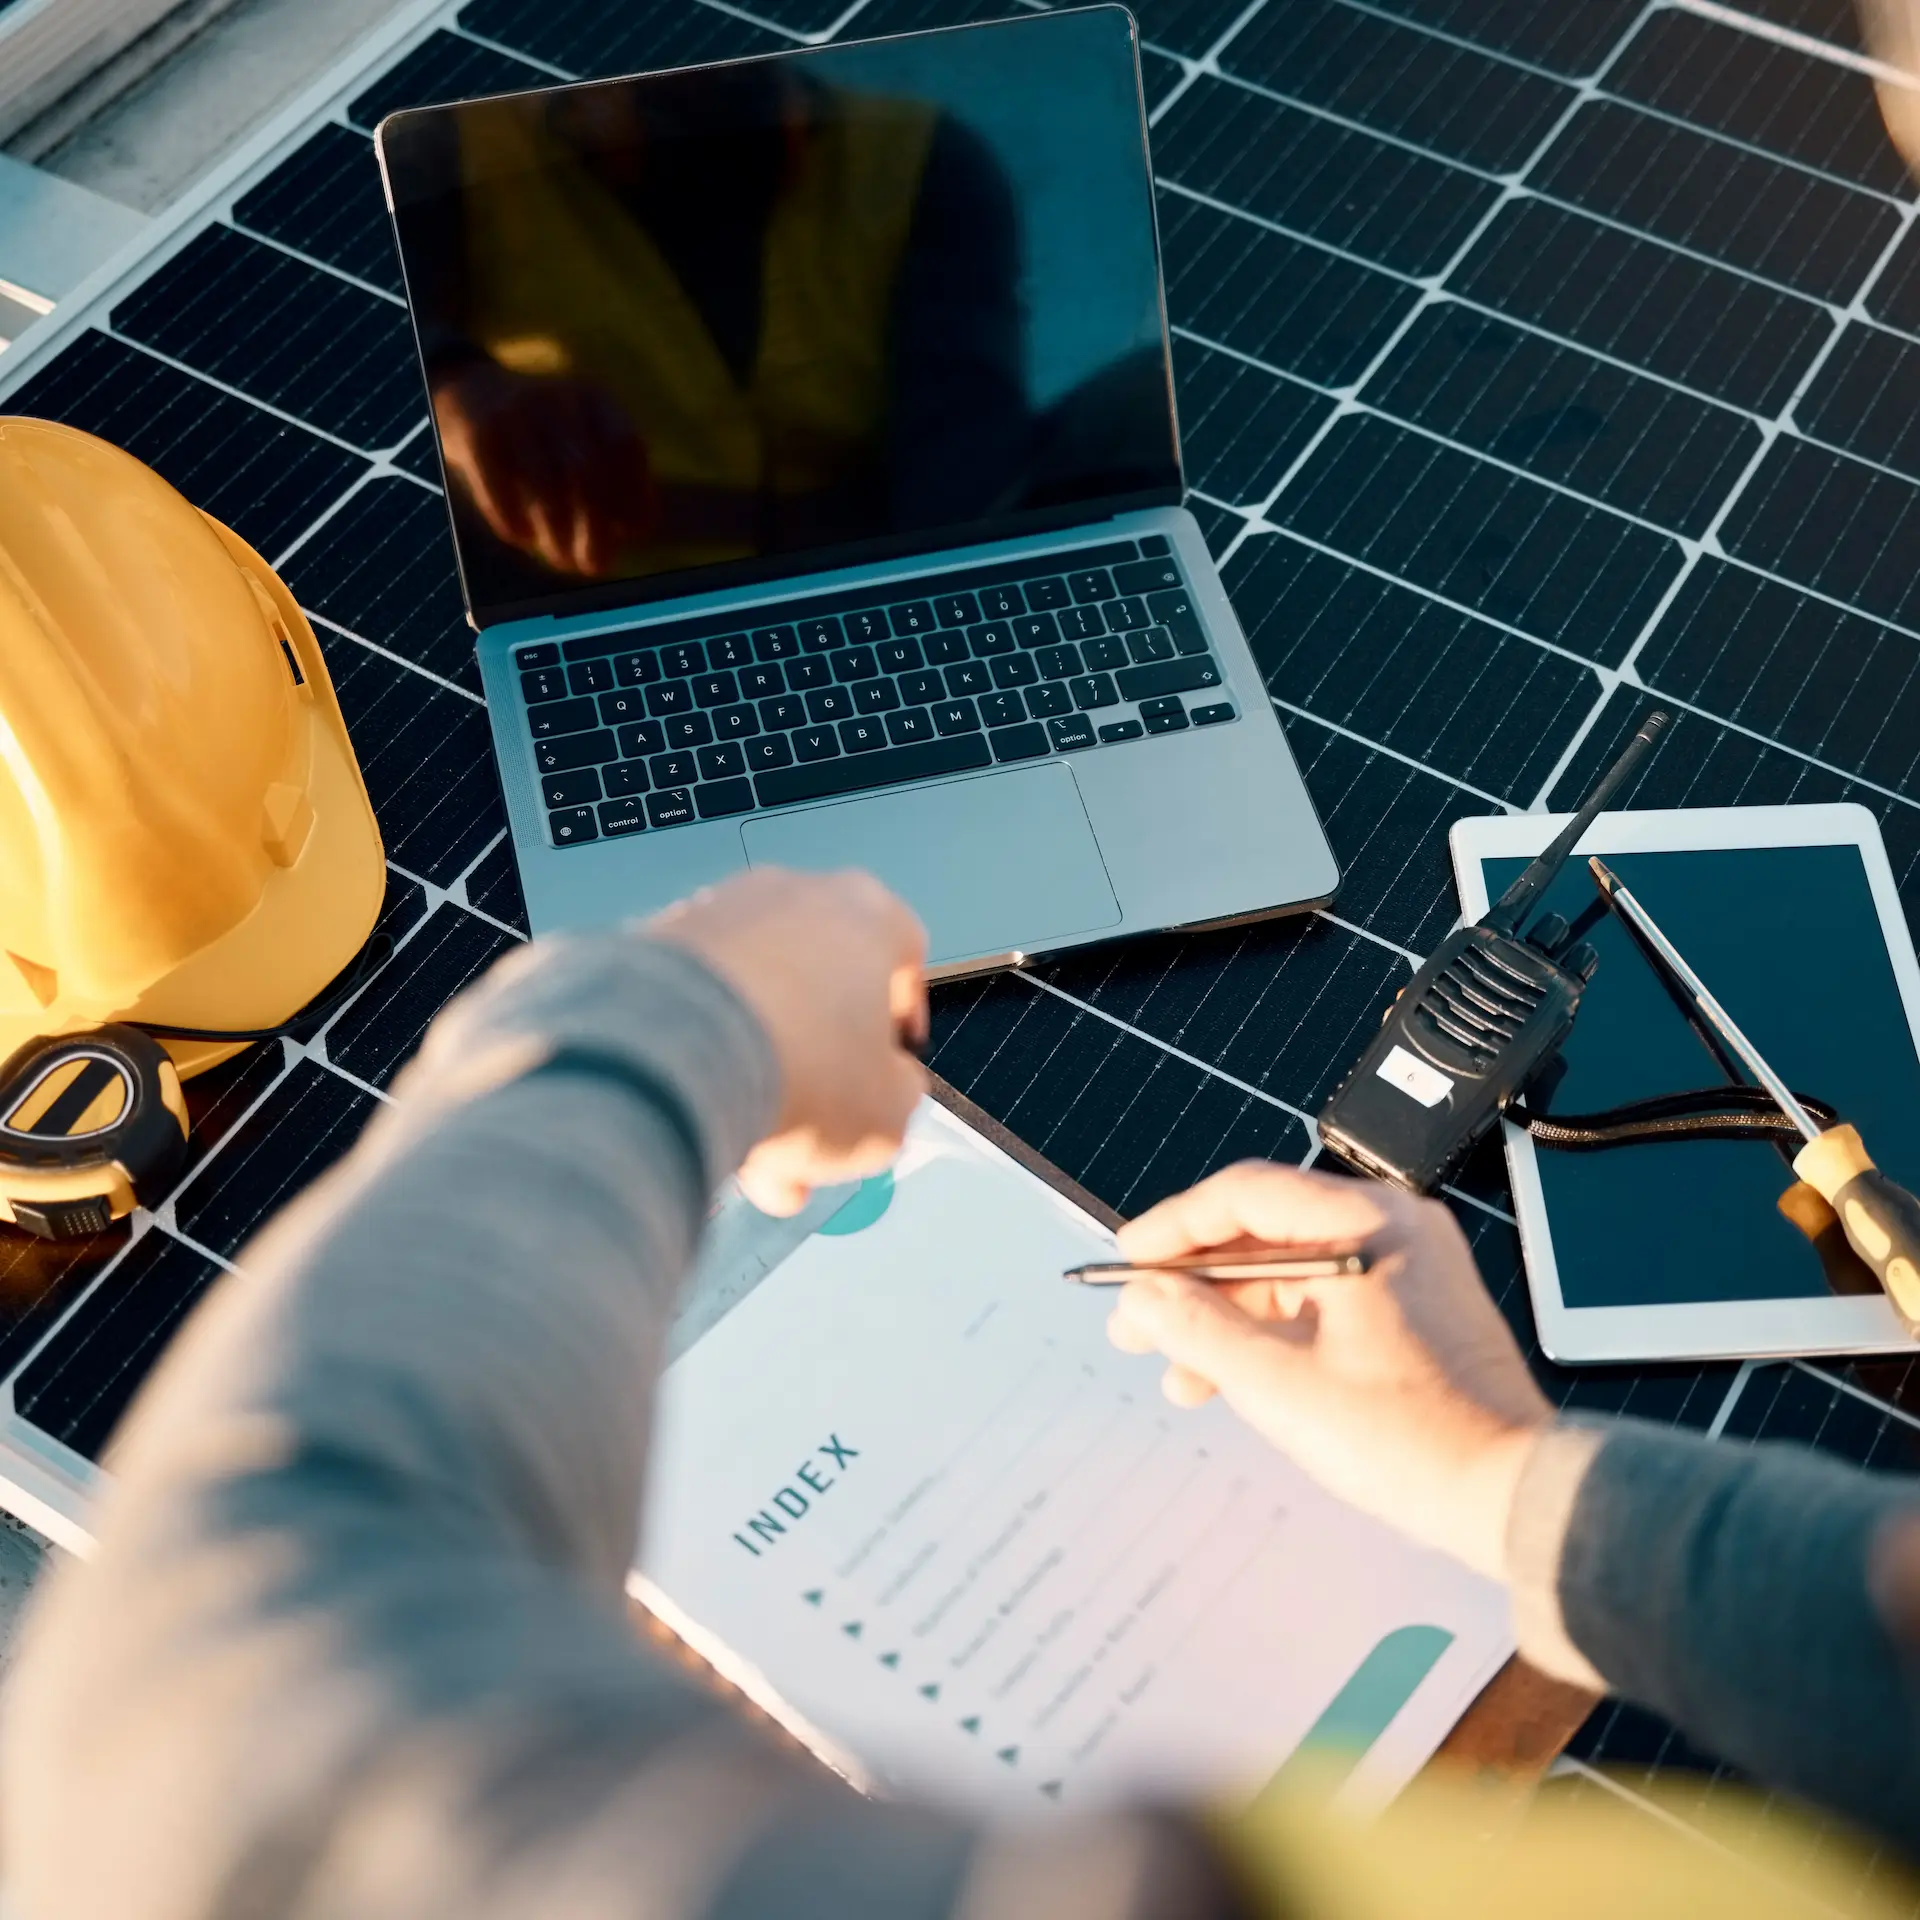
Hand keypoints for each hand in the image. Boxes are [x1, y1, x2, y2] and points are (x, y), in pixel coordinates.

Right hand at [433, 361, 656, 576]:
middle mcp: (558, 398)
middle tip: (593, 565)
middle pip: (586, 471)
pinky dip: (514, 521)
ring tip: (561, 559)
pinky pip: (501, 489)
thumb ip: (610, 484)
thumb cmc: (542, 441)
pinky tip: (523, 537)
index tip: (628, 534)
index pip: (626, 444)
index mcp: (594, 399)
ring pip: (545, 486)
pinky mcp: (478, 432)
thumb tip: (625, 537)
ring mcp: (516, 411)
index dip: (634, 494)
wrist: (469, 395)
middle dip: (594, 529)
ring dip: (557, 534)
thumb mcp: (580, 444)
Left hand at [648, 870, 927, 1215]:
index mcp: (870, 913)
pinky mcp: (654, 938)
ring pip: (757, 1000)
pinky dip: (704, 1053)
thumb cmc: (803, 1070)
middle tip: (810, 1135)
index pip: (903, 957)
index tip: (886, 1069)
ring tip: (749, 1145)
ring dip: (760, 1067)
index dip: (898, 1023)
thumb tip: (881, 1089)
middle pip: (821, 987)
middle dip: (819, 1068)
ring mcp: (718, 909)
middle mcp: (795, 892)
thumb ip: (897, 1094)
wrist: (673, 1055)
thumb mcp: (888, 1115)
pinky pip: (698, 1002)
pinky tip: (700, 1114)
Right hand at [1106, 1162, 1550, 1578]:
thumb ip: (1198, 1330)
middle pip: (1267, 1233)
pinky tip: (1239, 1379)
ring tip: (1182, 1375)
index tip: (1129, 1262)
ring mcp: (1411, 1269)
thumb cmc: (1414, 1440)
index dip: (1173, 1227)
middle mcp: (1395, 1230)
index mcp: (1369, 1223)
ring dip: (1231, 1318)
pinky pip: (1326, 1301)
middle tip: (1140, 1324)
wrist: (1513, 1495)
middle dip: (1195, 1284)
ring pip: (1292, 1274)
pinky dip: (1277, 1333)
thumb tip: (1142, 1299)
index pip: (1246, 1194)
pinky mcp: (1417, 1311)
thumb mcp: (1279, 1384)